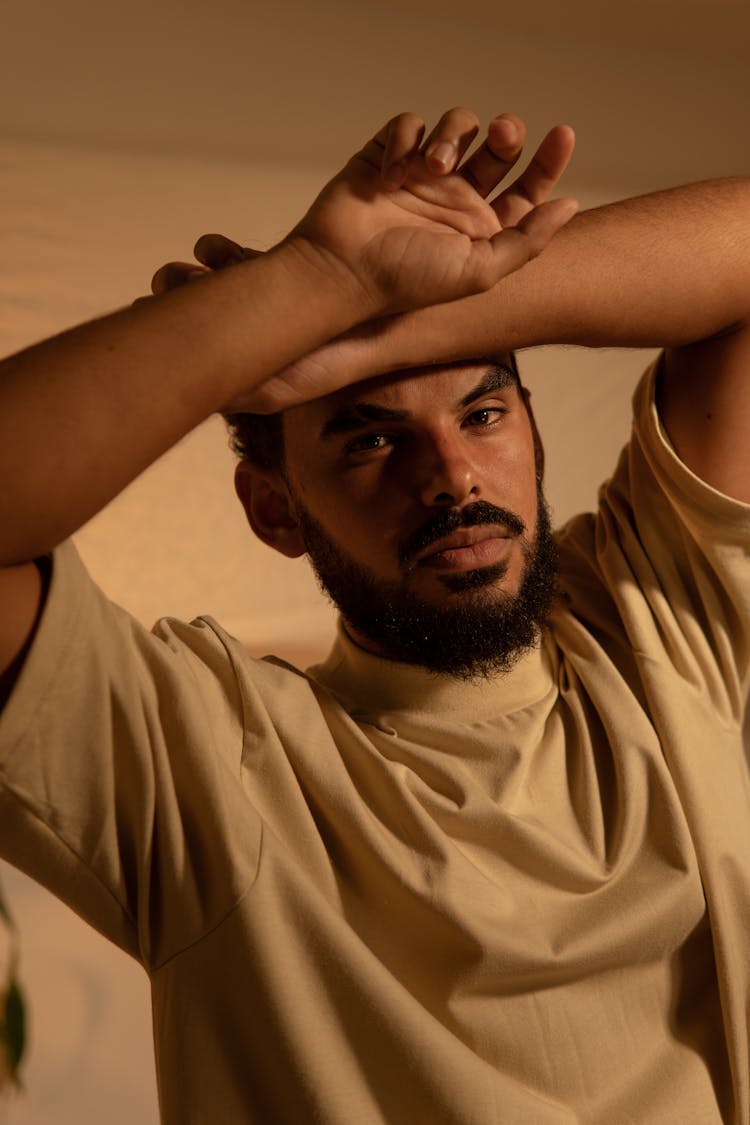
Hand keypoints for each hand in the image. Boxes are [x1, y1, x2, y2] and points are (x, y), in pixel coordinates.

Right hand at [288, 106, 575, 315]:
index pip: (527, 186)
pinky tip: (392, 172)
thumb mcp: (479, 271)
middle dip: (507, 133)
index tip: (563, 134)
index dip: (548, 160)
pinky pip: (409, 125)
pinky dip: (405, 141)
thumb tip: (570, 204)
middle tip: (501, 135)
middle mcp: (457, 197)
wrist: (343, 270)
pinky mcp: (388, 156)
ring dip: (451, 137)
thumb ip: (528, 241)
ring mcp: (422, 174)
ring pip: (456, 126)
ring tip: (433, 167)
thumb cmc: (407, 280)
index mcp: (481, 225)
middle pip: (498, 146)